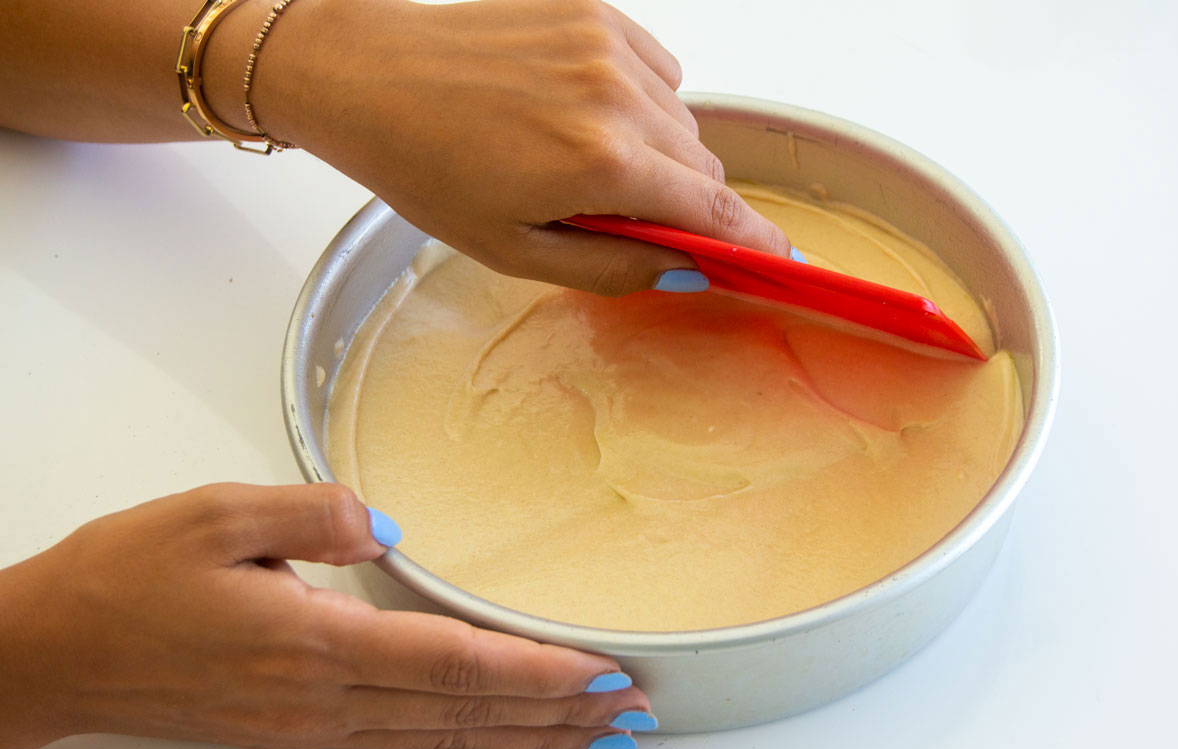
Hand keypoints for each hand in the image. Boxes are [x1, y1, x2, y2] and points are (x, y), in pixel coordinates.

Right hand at [0, 483, 650, 748]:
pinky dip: (464, 741)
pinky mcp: (295, 729)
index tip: (601, 673)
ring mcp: (310, 723)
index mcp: (311, 640)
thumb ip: (311, 511)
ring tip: (590, 738)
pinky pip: (402, 742)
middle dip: (556, 717)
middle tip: (630, 715)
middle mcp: (322, 697)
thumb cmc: (124, 577)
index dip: (536, 672)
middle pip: (465, 713)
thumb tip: (385, 526)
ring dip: (522, 737)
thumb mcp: (214, 513)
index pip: (453, 662)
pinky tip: (492, 735)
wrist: (51, 652)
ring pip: (441, 738)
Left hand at [237, 0, 790, 294]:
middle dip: (676, 199)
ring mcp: (608, 45)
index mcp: (600, 163)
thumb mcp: (515, 250)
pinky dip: (635, 99)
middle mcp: (617, 96)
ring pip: (681, 118)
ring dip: (653, 149)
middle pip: (702, 166)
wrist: (372, 79)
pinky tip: (577, 109)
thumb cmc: (428, 167)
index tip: (779, 258)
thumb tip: (686, 268)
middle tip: (615, 211)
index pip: (712, 210)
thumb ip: (614, 266)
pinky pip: (657, 70)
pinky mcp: (596, 12)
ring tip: (577, 154)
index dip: (751, 241)